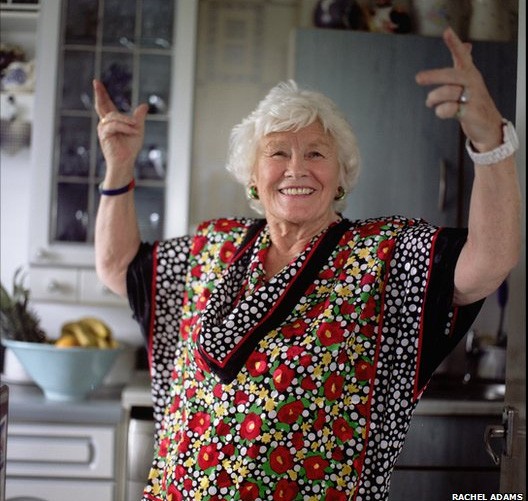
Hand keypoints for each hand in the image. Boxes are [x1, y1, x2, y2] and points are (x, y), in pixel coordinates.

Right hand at [93, 79, 148, 177]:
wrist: (126, 161)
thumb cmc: (130, 148)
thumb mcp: (138, 129)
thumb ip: (139, 117)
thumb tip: (144, 105)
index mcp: (113, 121)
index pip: (106, 104)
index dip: (101, 94)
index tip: (96, 82)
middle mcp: (105, 123)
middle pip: (101, 105)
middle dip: (99, 94)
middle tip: (96, 82)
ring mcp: (103, 129)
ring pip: (114, 117)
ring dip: (127, 121)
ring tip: (136, 128)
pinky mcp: (104, 135)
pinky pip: (114, 125)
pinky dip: (124, 126)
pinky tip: (132, 130)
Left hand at [415, 28, 503, 152]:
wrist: (488, 124)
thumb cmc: (474, 100)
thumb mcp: (470, 81)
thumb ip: (465, 64)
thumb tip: (467, 44)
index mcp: (470, 73)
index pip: (463, 55)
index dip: (454, 44)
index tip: (447, 32)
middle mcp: (473, 82)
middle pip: (451, 74)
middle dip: (434, 76)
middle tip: (418, 78)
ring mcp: (474, 97)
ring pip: (447, 93)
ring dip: (434, 98)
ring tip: (430, 102)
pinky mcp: (472, 112)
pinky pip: (449, 110)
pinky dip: (441, 112)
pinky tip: (441, 112)